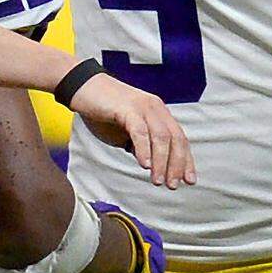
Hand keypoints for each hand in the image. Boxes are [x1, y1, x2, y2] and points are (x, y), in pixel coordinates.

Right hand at [70, 73, 195, 188]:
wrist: (82, 87)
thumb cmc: (103, 110)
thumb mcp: (126, 131)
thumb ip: (141, 144)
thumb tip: (151, 164)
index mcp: (158, 112)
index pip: (179, 138)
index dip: (186, 160)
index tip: (189, 180)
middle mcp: (155, 108)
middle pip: (175, 139)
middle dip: (177, 164)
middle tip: (172, 185)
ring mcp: (142, 106)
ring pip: (161, 137)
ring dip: (162, 162)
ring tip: (158, 180)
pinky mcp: (127, 108)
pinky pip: (140, 131)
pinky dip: (144, 149)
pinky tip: (144, 165)